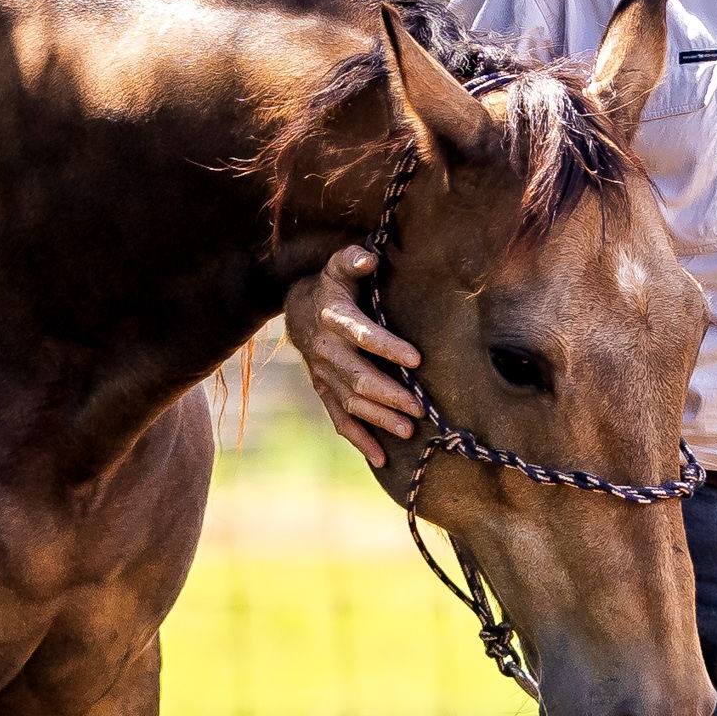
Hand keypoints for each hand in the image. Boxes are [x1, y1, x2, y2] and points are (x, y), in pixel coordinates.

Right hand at [281, 248, 424, 461]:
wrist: (298, 309)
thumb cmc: (333, 286)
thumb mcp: (339, 266)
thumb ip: (353, 260)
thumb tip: (368, 258)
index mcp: (335, 319)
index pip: (362, 335)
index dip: (388, 347)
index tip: (416, 359)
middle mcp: (326, 351)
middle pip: (358, 377)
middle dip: (389, 394)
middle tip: (418, 408)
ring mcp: (323, 376)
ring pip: (351, 402)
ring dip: (379, 419)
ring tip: (408, 431)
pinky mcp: (324, 392)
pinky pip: (340, 420)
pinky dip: (359, 440)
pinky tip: (381, 458)